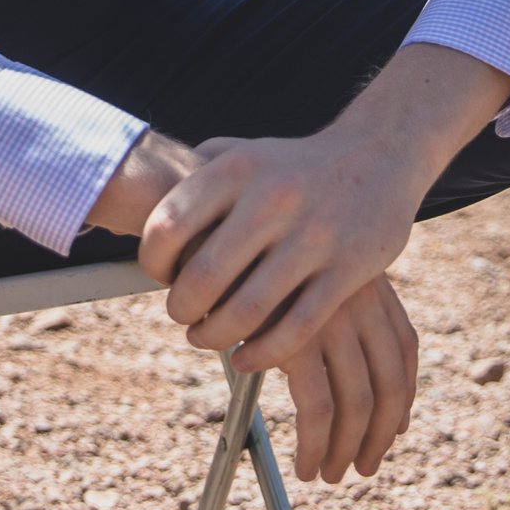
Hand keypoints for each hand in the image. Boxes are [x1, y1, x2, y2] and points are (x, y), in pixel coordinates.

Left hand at [85, 44, 509, 482]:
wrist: (379, 154)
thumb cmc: (293, 166)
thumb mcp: (244, 152)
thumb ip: (194, 172)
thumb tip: (131, 187)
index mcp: (237, 169)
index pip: (168, 226)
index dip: (152, 262)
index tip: (159, 275)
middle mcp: (274, 199)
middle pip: (202, 278)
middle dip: (181, 308)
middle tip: (181, 315)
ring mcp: (315, 236)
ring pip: (246, 310)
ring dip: (216, 335)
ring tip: (208, 336)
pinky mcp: (349, 271)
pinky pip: (294, 329)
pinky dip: (260, 353)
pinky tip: (245, 357)